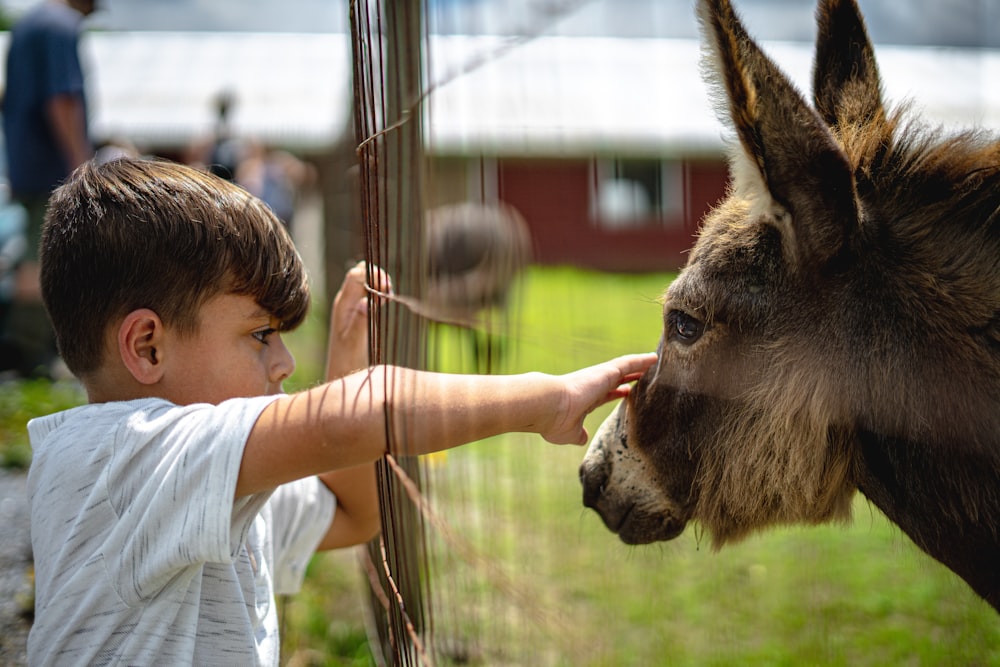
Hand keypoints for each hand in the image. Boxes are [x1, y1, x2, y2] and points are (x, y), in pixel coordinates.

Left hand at [327, 261, 391, 378]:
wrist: (340, 376)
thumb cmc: (346, 363)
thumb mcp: (354, 344)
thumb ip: (359, 322)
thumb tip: (364, 301)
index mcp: (342, 305)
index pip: (356, 274)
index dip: (373, 274)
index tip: (387, 288)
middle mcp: (344, 302)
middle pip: (359, 274)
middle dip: (376, 275)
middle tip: (389, 291)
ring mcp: (350, 307)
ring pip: (363, 283)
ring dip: (378, 284)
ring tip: (388, 296)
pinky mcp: (356, 314)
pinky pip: (366, 295)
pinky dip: (377, 293)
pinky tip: (384, 303)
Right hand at [541, 353, 657, 444]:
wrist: (548, 406)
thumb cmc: (555, 421)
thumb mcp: (569, 433)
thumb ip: (578, 435)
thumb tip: (583, 438)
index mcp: (586, 400)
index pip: (605, 394)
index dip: (617, 393)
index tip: (627, 391)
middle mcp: (593, 386)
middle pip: (616, 379)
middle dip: (629, 377)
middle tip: (643, 375)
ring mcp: (600, 377)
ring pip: (624, 367)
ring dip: (639, 365)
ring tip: (654, 361)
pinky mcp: (606, 371)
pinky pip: (629, 363)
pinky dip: (641, 360)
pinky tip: (654, 358)